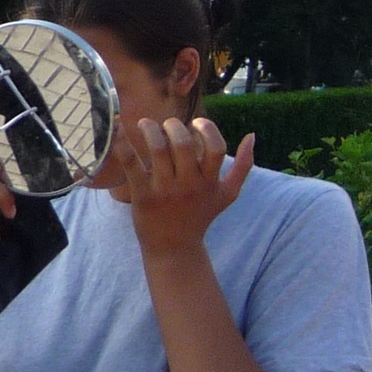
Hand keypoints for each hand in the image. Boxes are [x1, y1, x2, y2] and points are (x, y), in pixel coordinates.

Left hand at [122, 117, 254, 260]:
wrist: (173, 248)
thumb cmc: (201, 216)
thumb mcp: (228, 194)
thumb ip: (243, 166)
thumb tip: (252, 135)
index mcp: (210, 182)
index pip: (215, 148)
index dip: (207, 128)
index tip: (196, 122)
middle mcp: (189, 186)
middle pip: (183, 144)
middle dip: (173, 126)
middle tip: (168, 125)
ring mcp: (165, 191)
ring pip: (157, 150)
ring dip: (150, 130)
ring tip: (145, 124)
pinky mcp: (143, 197)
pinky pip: (132, 166)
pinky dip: (124, 147)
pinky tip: (119, 133)